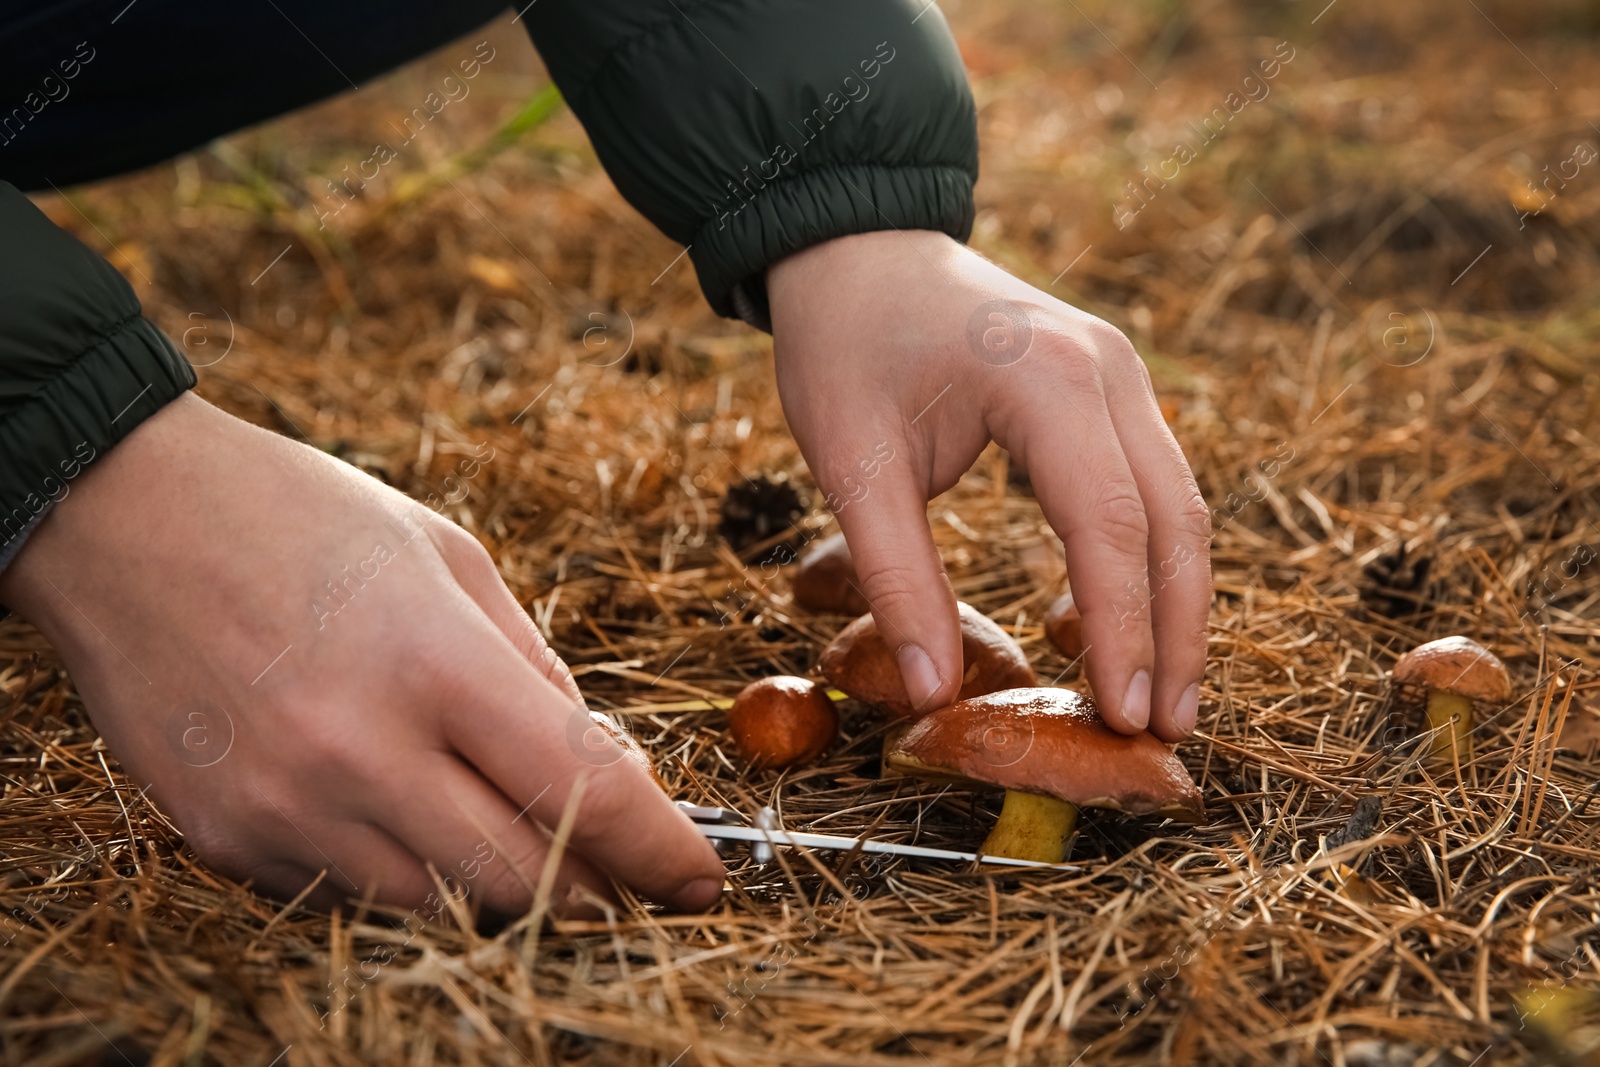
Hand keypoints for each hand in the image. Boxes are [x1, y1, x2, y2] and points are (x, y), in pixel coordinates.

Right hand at [0, 394, 723, 914]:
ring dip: (505, 892)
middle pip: (521, 878)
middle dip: (594, 891)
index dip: (659, 851)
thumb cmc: (301, 515)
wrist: (118, 515)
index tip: (701, 878)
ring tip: (532, 850)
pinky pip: (350, 896)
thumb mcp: (450, 557)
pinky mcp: (226, 838)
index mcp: (432, 660)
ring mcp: (285, 807)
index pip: (582, 791)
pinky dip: (408, 877)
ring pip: (440, 906)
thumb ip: (535, 671)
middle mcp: (358, 751)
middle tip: (628, 881)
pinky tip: (416, 826)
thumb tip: (603, 769)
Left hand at [767, 230, 1209, 740]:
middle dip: (1175, 634)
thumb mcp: (850, 462)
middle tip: (1163, 732)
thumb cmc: (845, 345)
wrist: (858, 250)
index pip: (1111, 524)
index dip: (1124, 629)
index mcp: (1048, 379)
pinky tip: (1099, 627)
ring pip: (1178, 507)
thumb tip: (937, 695)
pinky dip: (1141, 562)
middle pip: (1174, 521)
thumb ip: (896, 578)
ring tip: (1152, 700)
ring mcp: (1123, 375)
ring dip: (1172, 604)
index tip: (1124, 719)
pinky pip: (1149, 487)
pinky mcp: (1112, 391)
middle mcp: (1111, 371)